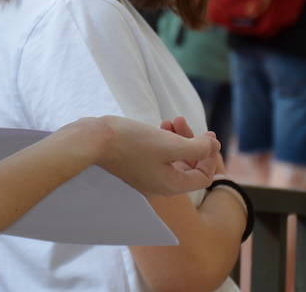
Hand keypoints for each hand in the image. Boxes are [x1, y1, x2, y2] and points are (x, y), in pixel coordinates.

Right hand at [93, 115, 219, 197]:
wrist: (94, 140)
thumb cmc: (132, 142)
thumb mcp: (170, 144)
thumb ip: (197, 148)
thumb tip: (211, 146)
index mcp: (172, 185)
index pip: (203, 177)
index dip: (210, 156)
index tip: (209, 135)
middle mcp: (160, 185)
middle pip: (189, 167)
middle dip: (193, 143)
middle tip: (188, 123)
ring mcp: (147, 176)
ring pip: (174, 159)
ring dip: (179, 138)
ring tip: (172, 120)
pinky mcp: (136, 165)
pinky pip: (159, 156)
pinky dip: (165, 141)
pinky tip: (161, 125)